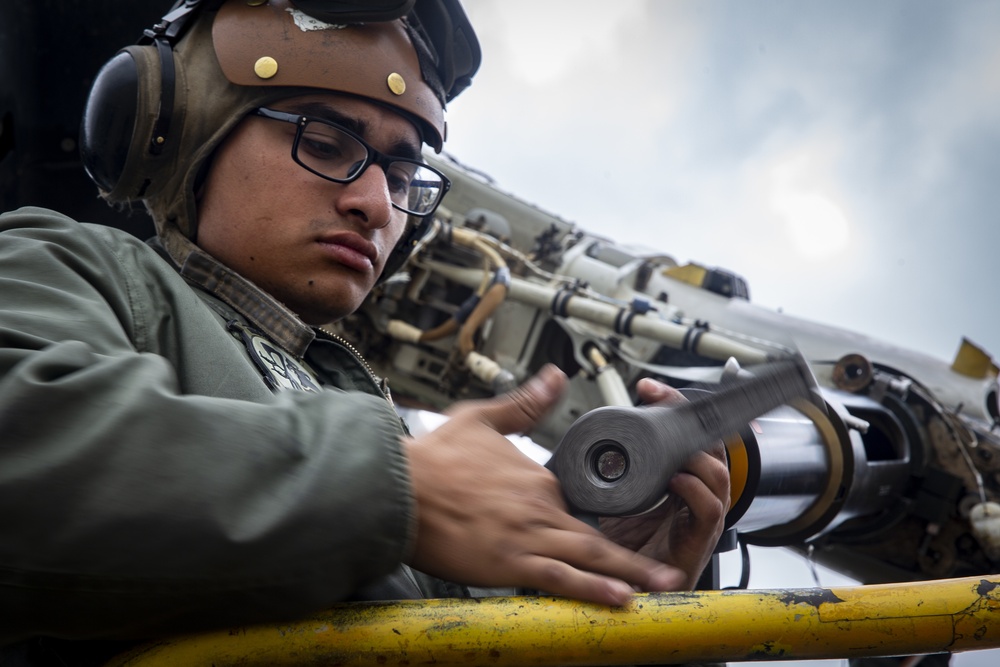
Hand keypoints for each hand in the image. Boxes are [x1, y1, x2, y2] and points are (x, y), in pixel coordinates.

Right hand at [403, 365, 686, 605]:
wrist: (396, 486)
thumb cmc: (433, 458)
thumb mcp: (481, 418)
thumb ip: (525, 403)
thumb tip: (556, 377)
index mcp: (537, 479)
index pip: (578, 504)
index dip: (597, 522)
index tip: (618, 535)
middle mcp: (540, 508)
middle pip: (598, 536)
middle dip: (637, 559)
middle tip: (672, 572)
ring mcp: (527, 537)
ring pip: (590, 558)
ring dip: (630, 575)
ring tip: (663, 587)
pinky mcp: (509, 561)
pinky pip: (559, 578)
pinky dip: (592, 589)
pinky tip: (619, 599)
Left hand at [600, 378, 730, 589]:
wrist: (611, 598)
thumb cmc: (606, 555)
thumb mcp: (597, 501)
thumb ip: (589, 473)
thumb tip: (563, 439)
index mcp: (667, 484)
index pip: (680, 436)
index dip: (670, 409)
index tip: (646, 390)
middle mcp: (687, 498)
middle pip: (706, 448)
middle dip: (689, 420)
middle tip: (663, 400)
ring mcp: (695, 520)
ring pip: (717, 476)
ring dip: (698, 454)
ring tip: (675, 439)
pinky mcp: (695, 544)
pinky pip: (709, 514)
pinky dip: (697, 494)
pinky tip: (678, 481)